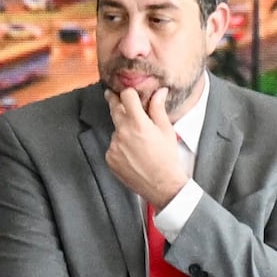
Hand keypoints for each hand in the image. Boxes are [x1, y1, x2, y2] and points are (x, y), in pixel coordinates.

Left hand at [103, 81, 194, 213]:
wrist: (161, 185)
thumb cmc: (167, 158)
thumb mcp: (166, 130)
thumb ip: (158, 109)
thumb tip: (159, 91)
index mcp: (138, 123)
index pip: (126, 96)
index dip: (128, 92)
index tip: (127, 91)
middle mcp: (123, 133)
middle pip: (114, 109)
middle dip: (113, 100)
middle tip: (112, 95)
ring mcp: (114, 146)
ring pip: (116, 130)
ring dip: (122, 130)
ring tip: (138, 142)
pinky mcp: (110, 158)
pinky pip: (113, 146)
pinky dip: (120, 146)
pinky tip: (133, 154)